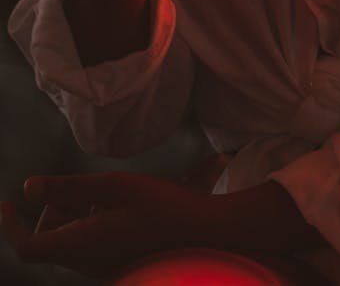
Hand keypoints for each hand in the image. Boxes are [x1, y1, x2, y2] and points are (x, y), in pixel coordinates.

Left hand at [0, 172, 221, 276]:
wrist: (208, 238)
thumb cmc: (162, 207)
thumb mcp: (114, 186)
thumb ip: (69, 187)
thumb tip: (28, 187)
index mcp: (80, 246)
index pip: (26, 246)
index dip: (9, 226)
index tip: (4, 203)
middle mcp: (86, 264)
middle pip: (50, 239)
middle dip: (55, 209)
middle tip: (81, 184)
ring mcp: (103, 268)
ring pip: (71, 240)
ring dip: (77, 214)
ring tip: (109, 191)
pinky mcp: (118, 264)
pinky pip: (91, 245)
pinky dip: (94, 223)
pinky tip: (123, 206)